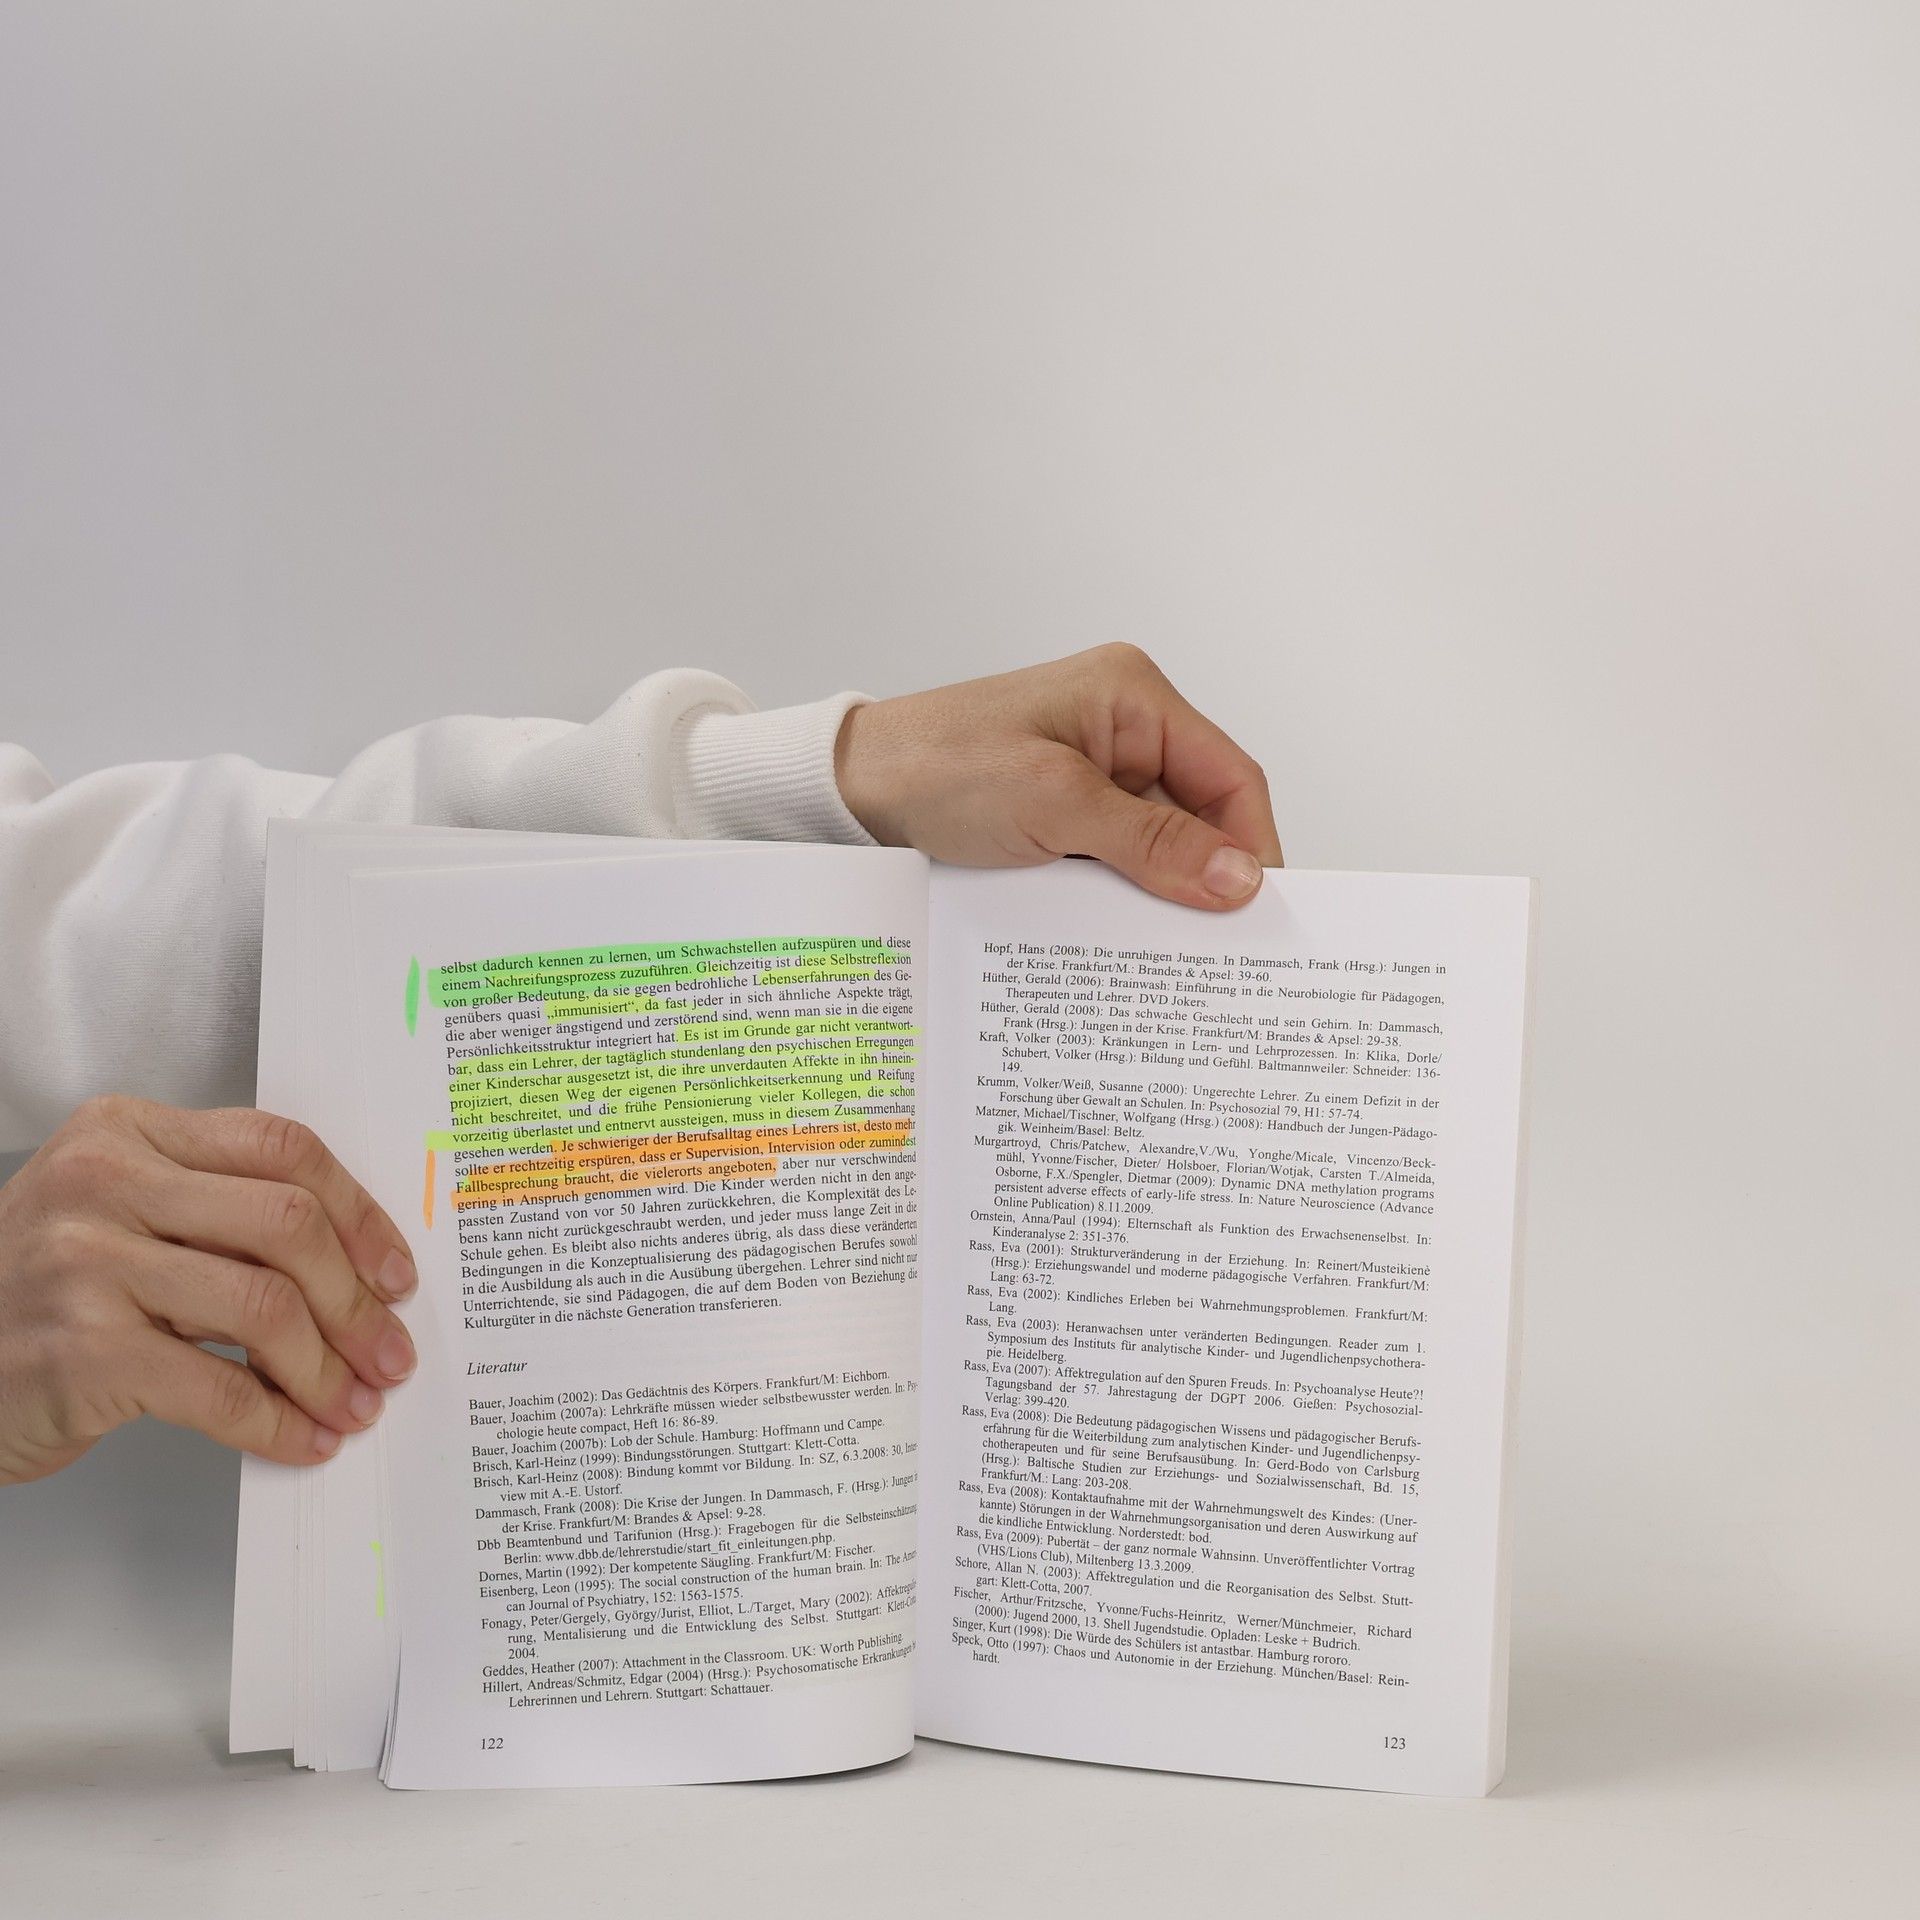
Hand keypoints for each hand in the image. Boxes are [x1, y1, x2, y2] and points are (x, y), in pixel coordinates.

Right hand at [0, 1096, 417, 1484]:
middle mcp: (104, 1184)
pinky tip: (301, 1438)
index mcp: (128, 1132)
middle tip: (388, 1352)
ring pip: (266, 1307)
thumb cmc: (39, 1291)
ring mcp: (87, 1265)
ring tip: (353, 1403)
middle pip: (289, 1225)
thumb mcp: (120, 1216)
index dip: (360, 1214)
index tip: (395, 1271)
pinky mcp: (82, 1353)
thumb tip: (359, 1268)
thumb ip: (219, 1213)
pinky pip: (219, 1388)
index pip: (283, 1149)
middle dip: (358, 1301)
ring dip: (328, 1368)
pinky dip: (277, 1421)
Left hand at [835, 645, 1282, 909]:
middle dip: (1209, 879)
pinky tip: (1120, 942)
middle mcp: (1121, 732)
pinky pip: (1115, 864)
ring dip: (1161, 897)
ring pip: (1159, 849)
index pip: (1230, 777)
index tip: (1260, 916)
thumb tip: (1240, 879)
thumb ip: (1151, 842)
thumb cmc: (933, 767)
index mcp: (1133, 698)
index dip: (1254, 846)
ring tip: (1170, 956)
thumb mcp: (1053, 803)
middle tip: (1223, 952)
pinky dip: (1121, 901)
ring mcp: (1090, 777)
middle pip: (1200, 817)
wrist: (844, 794)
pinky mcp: (1060, 818)